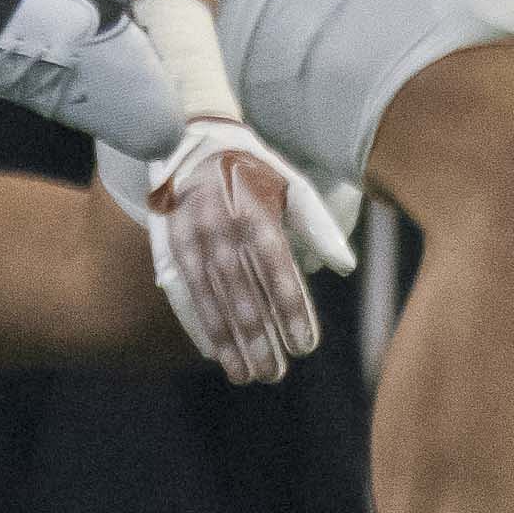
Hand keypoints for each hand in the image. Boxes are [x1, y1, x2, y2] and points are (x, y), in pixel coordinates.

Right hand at [140, 120, 323, 382]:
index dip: (290, 308)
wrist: (191, 137)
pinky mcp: (168, 241)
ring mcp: (188, 234)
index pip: (274, 267)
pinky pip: (183, 286)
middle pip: (240, 289)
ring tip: (245, 374)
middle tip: (275, 375)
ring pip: (210, 294)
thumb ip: (318, 226)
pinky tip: (211, 350)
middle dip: (257, 336)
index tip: (304, 346)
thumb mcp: (293, 186)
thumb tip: (345, 268)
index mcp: (252, 209)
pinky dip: (196, 320)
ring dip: (226, 338)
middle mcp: (217, 224)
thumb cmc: (255, 170)